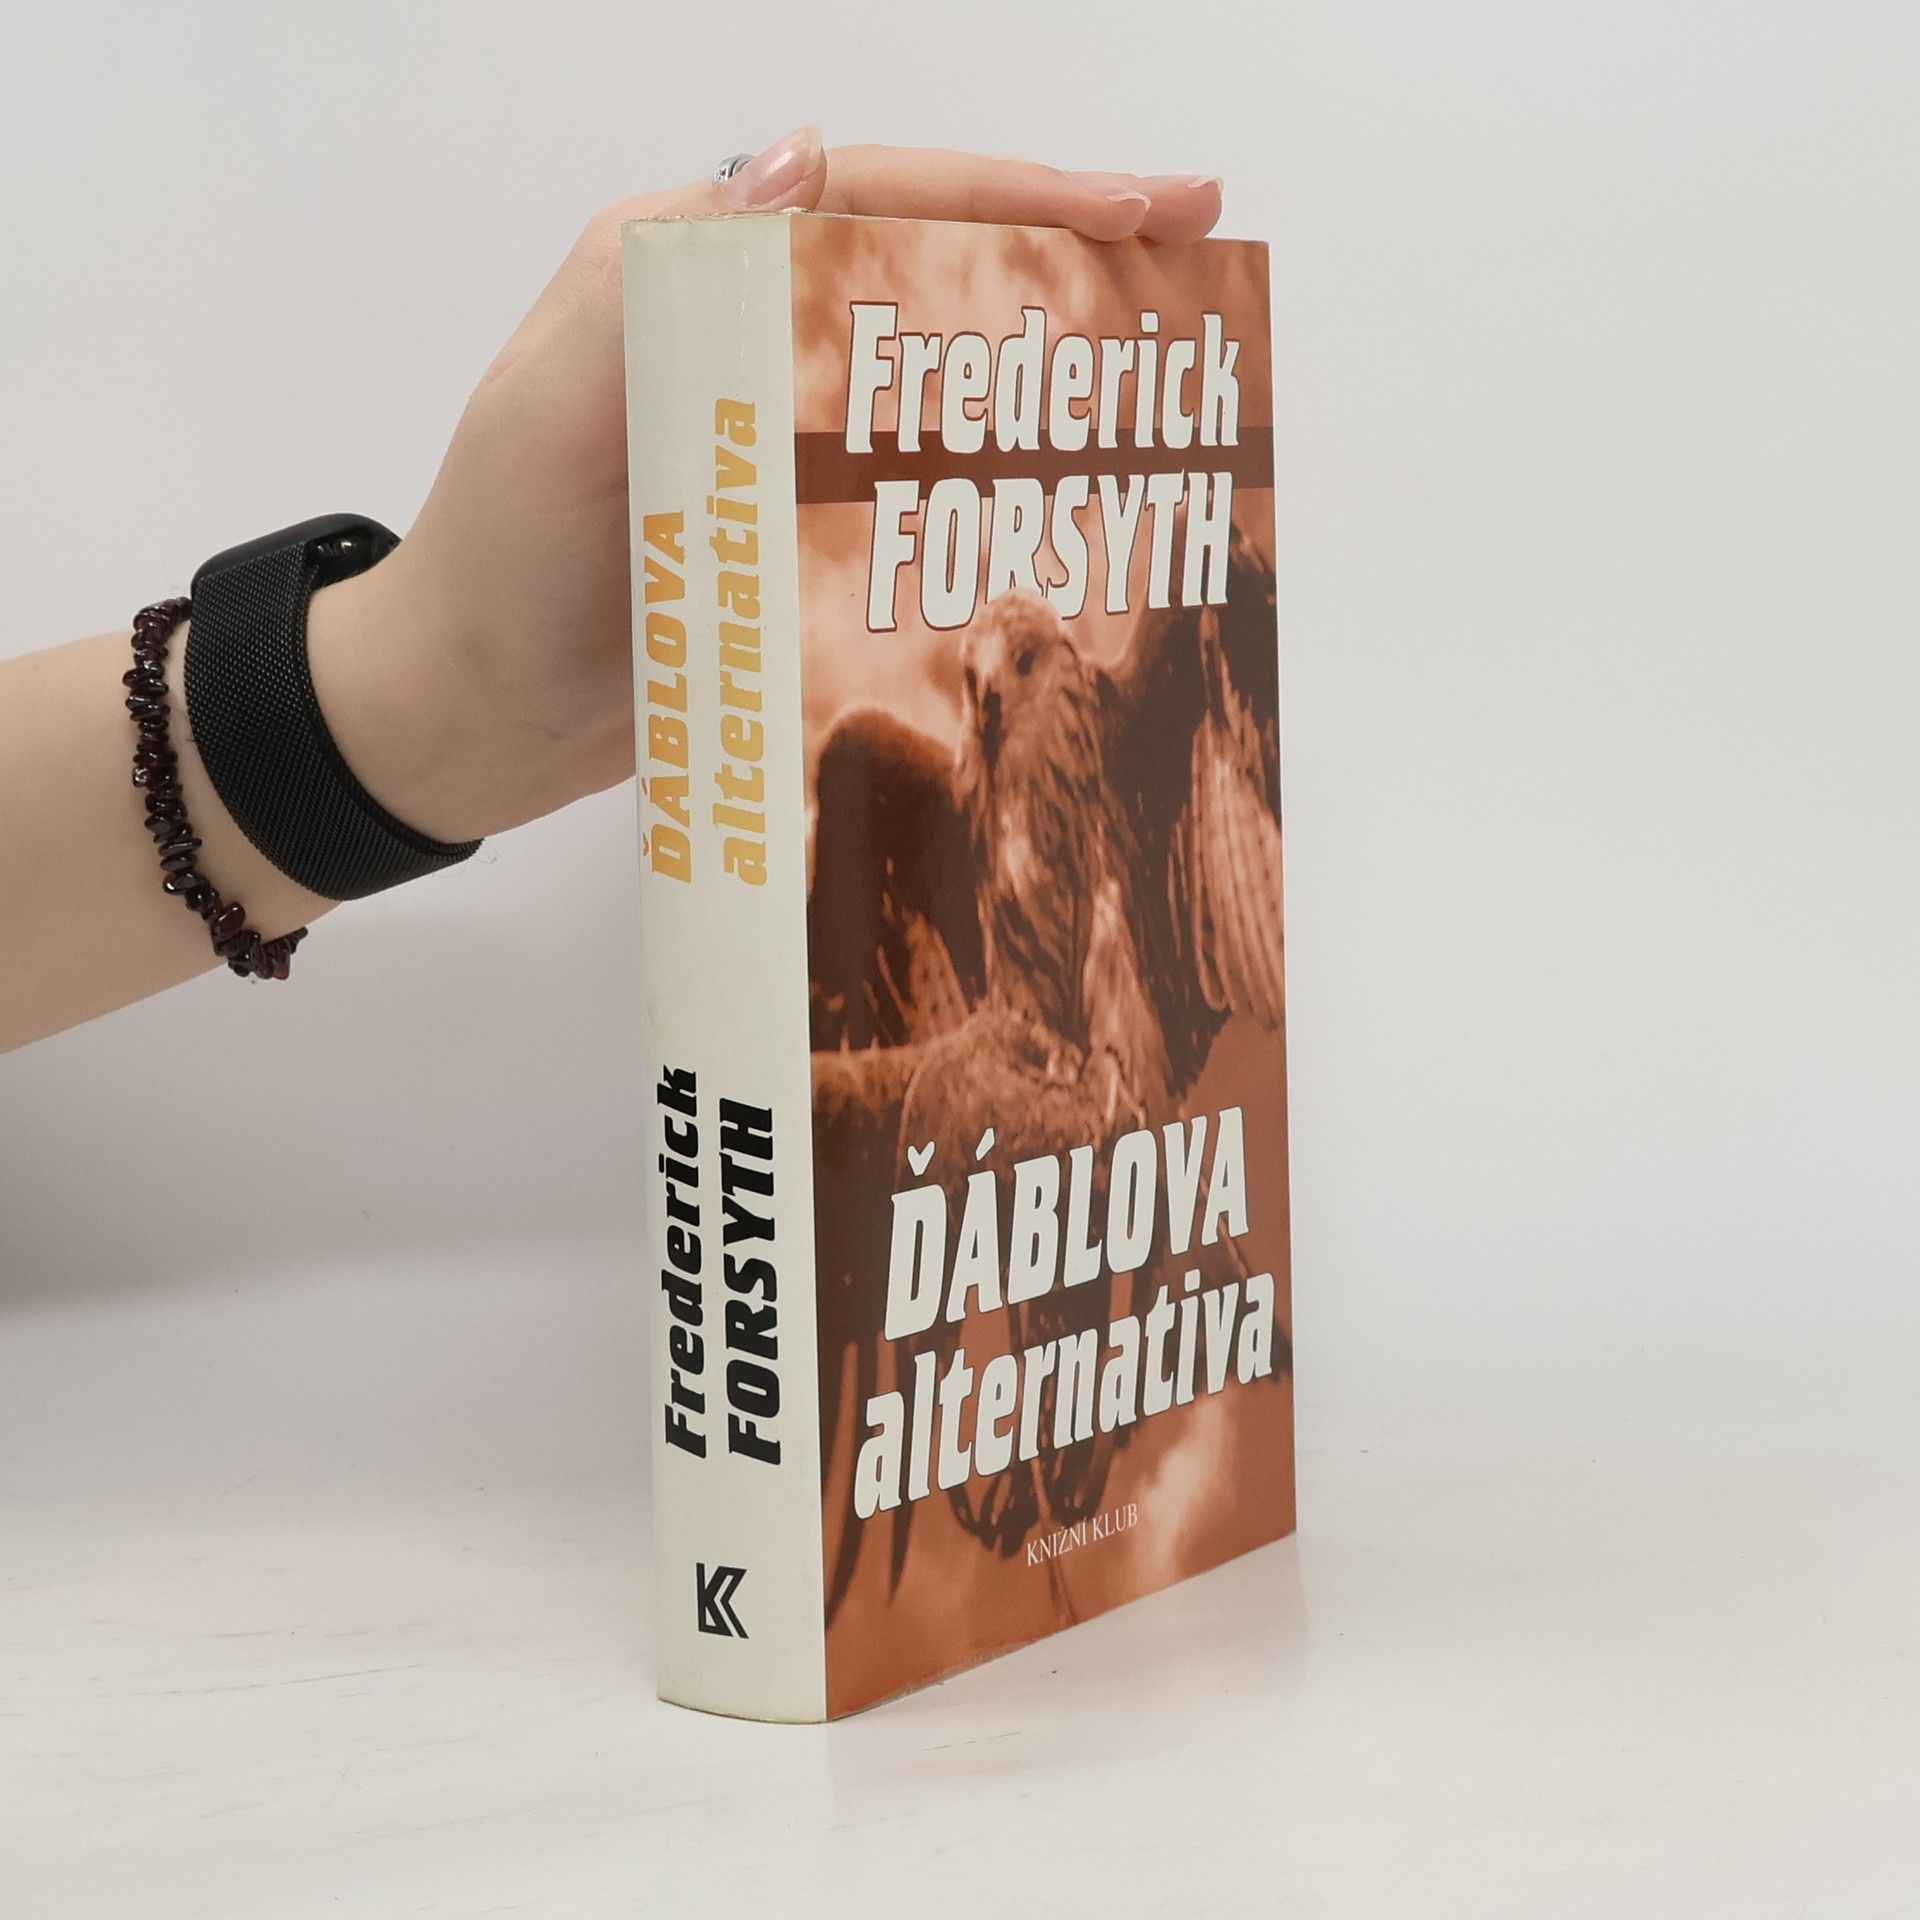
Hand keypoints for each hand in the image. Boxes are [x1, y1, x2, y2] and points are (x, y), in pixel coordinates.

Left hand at [308, 130, 1225, 843]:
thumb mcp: (551, 408)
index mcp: (696, 270)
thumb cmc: (494, 561)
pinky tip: (1078, 510)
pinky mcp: (804, 540)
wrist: (465, 720)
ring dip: (1055, 379)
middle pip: (936, 281)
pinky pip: (922, 499)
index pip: (882, 201)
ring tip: (1172, 382)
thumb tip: (798, 156)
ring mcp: (786, 447)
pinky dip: (1002, 495)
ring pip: (944, 388)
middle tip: (1201, 273)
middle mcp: (754, 344)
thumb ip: (656, 283)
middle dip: (1071, 265)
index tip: (1149, 206)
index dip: (1023, 196)